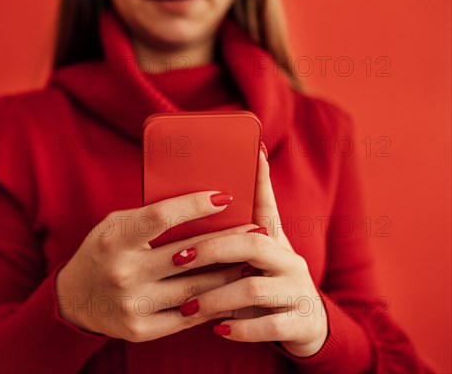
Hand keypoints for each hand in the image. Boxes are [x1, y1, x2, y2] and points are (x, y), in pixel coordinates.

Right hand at [55, 190, 256, 341]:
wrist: (74, 299)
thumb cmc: (102, 251)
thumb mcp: (114, 225)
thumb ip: (149, 217)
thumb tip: (199, 203)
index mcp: (114, 240)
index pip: (161, 217)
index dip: (195, 206)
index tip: (225, 197)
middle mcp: (122, 273)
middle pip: (187, 255)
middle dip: (228, 241)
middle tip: (256, 229)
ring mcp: (131, 304)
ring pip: (195, 288)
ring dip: (228, 273)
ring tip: (251, 259)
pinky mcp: (140, 330)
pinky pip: (188, 316)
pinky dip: (214, 303)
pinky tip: (232, 290)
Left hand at [171, 148, 327, 356]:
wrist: (306, 327)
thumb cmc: (265, 285)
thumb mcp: (253, 261)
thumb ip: (230, 240)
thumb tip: (197, 209)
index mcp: (276, 241)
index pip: (266, 206)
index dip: (260, 181)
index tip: (252, 154)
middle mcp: (290, 260)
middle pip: (253, 244)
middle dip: (212, 248)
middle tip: (178, 257)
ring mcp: (298, 292)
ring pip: (254, 288)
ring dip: (215, 297)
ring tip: (188, 306)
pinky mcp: (301, 324)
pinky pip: (269, 326)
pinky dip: (241, 328)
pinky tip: (219, 329)